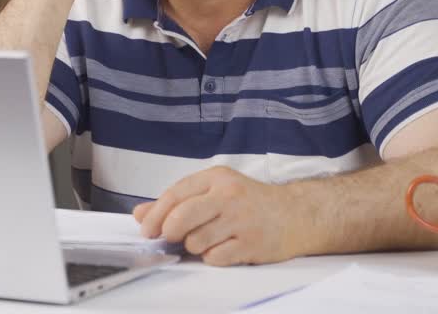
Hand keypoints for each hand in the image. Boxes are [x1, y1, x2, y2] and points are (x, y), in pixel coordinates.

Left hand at [132, 166, 301, 266]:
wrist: (296, 214)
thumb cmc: (250, 202)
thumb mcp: (214, 191)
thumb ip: (177, 201)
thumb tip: (141, 214)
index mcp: (217, 178)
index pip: (176, 194)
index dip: (155, 214)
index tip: (146, 229)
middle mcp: (229, 196)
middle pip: (182, 217)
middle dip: (168, 231)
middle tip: (168, 237)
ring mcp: (241, 220)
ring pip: (196, 241)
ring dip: (194, 246)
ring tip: (206, 240)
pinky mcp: (252, 244)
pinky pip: (215, 258)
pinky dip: (212, 257)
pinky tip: (222, 248)